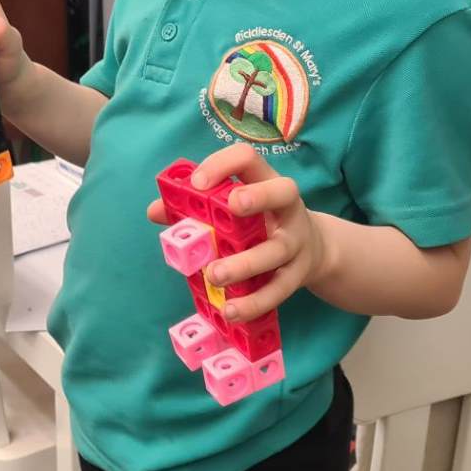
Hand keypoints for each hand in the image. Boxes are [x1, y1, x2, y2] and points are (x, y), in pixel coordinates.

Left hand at [146, 144, 328, 323]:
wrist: (316, 252)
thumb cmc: (260, 223)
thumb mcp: (234, 210)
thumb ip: (194, 208)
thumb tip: (155, 211)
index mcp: (265, 181)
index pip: (248, 159)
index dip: (223, 165)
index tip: (198, 183)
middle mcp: (287, 208)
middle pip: (282, 192)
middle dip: (258, 197)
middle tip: (231, 206)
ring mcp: (295, 242)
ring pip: (276, 250)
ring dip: (245, 263)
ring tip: (214, 275)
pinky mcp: (297, 275)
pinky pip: (278, 290)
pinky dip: (254, 303)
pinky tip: (230, 310)